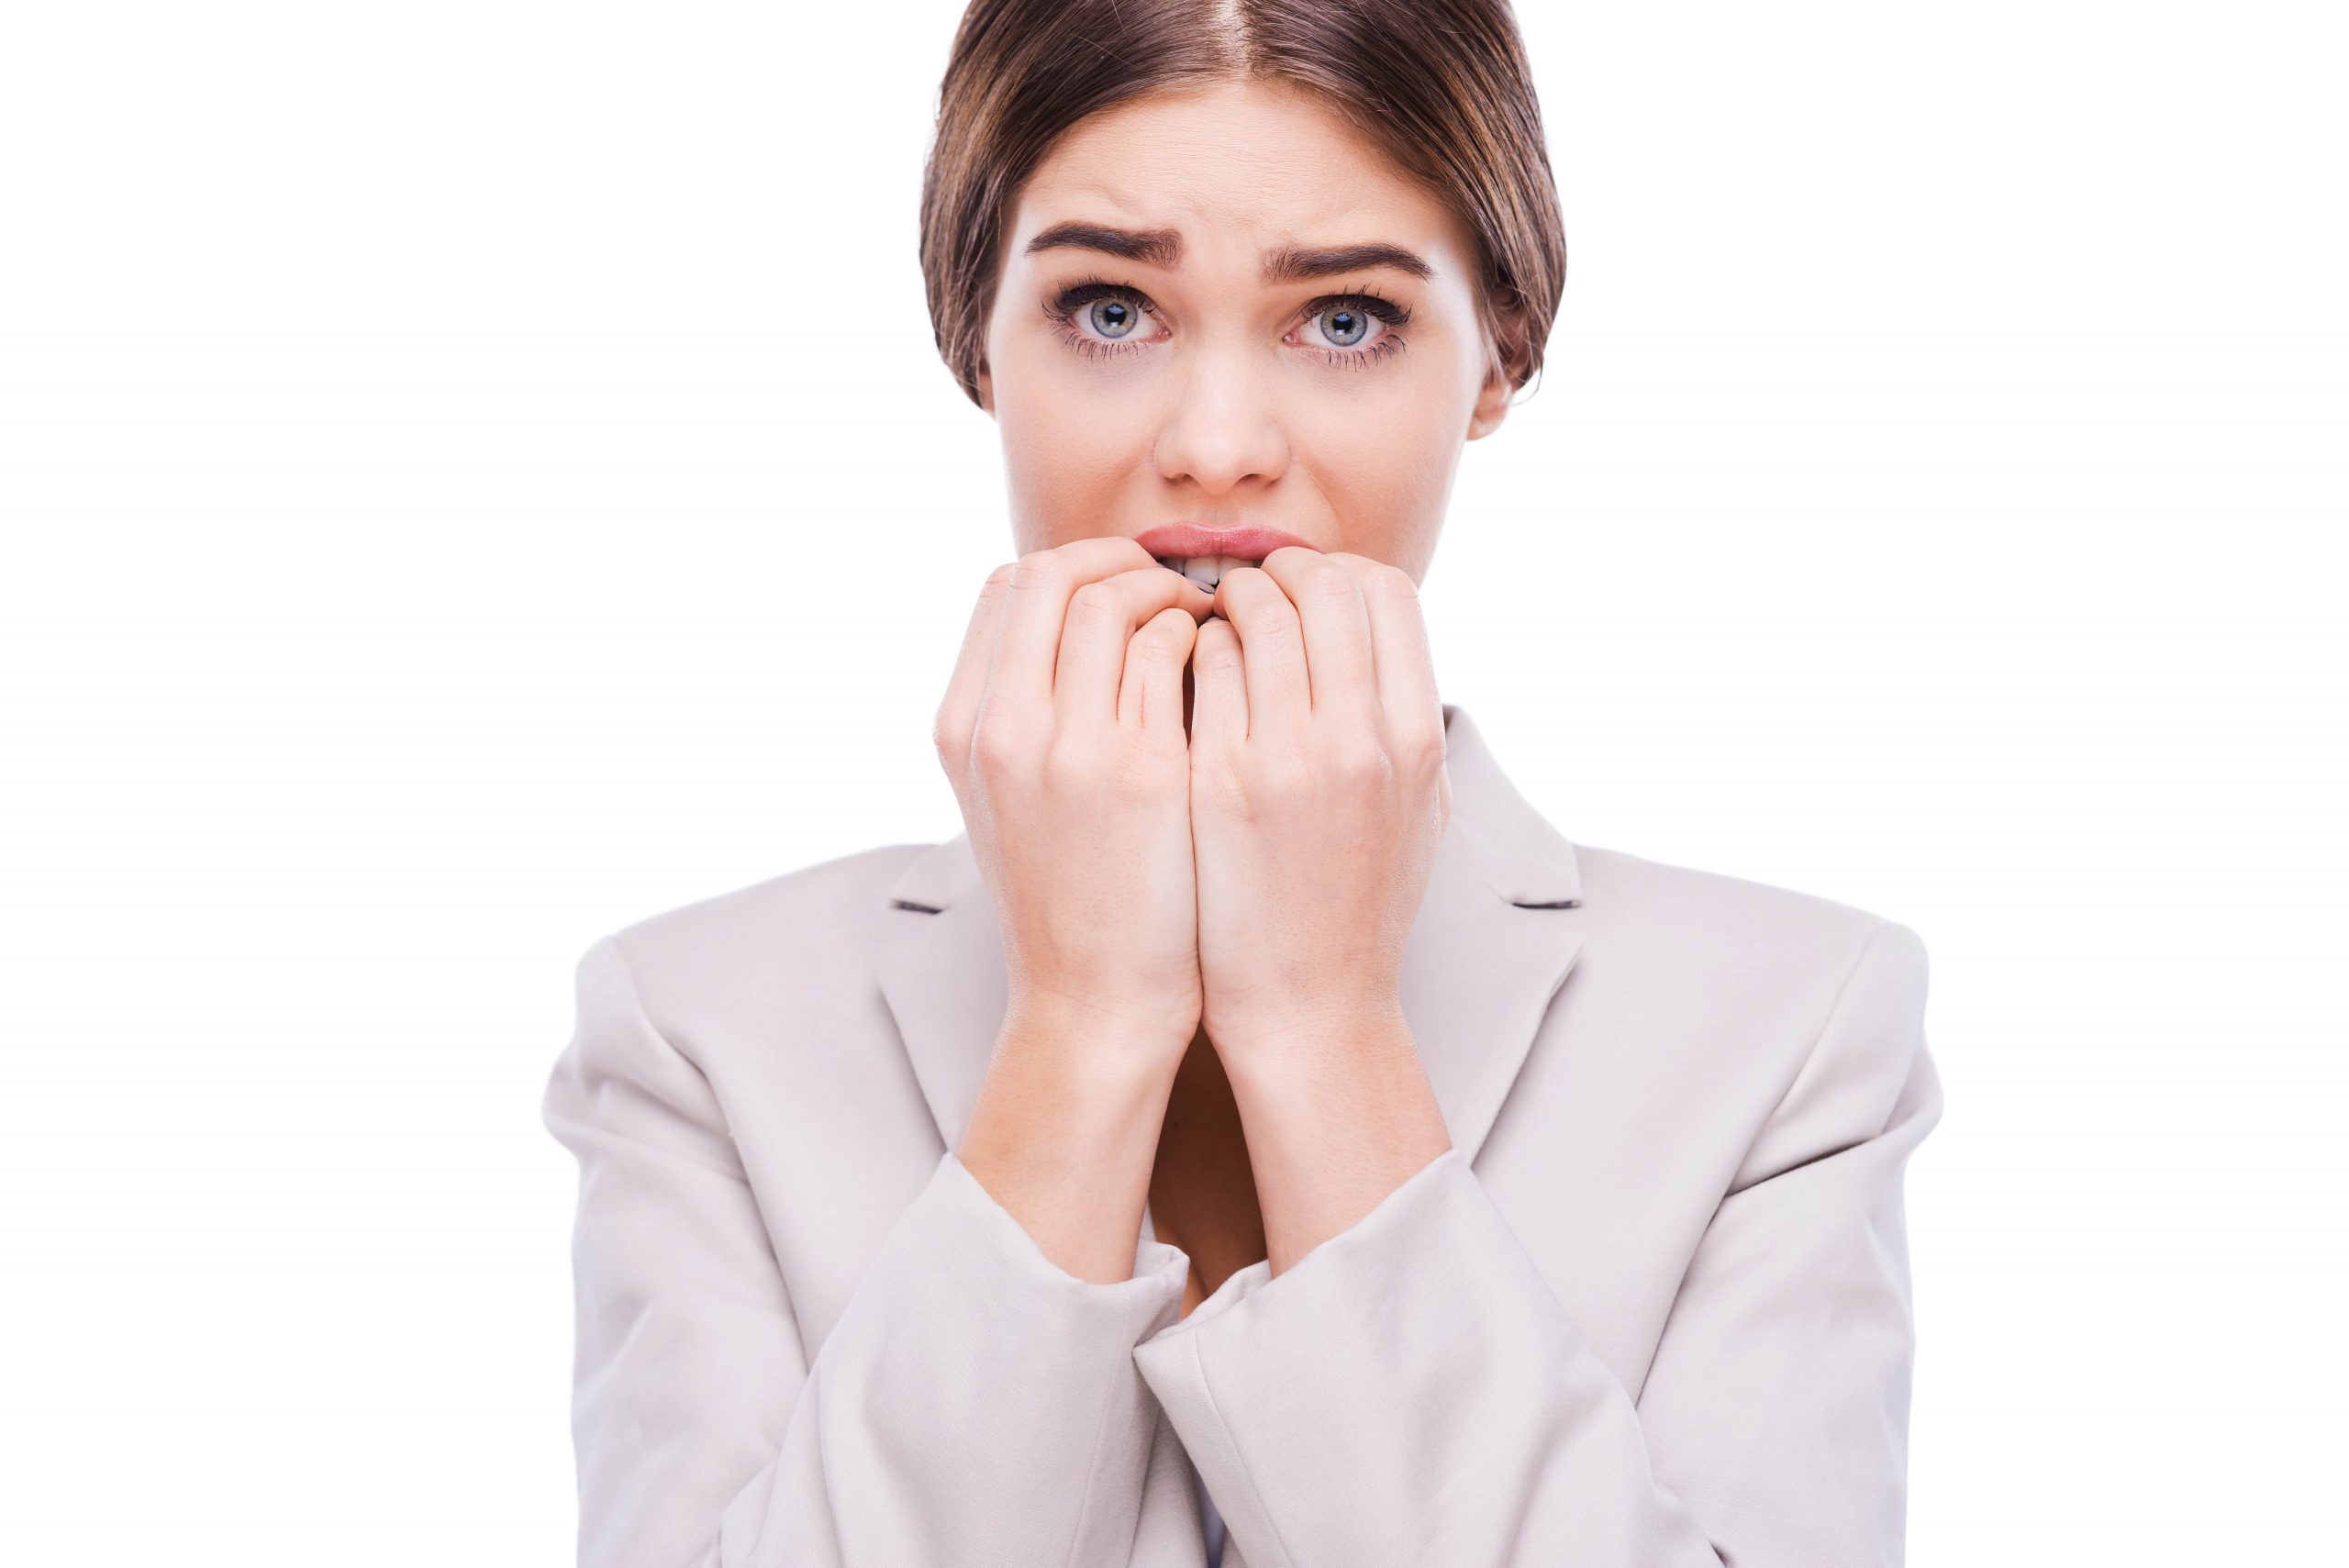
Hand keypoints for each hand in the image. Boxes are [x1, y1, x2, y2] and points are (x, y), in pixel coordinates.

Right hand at [934, 537, 1217, 1068]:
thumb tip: (1087, 623)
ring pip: (1114, 601)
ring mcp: (1066, 746)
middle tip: (1177, 585)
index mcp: (965, 727)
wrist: (1095, 1004)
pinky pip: (1170, 652)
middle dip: (1123, 561)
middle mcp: (1002, 726)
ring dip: (1171, 594)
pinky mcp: (1136, 772)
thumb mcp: (1015, 799)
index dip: (1074, 565)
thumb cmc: (1075, 900)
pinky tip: (1229, 668)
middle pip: (1055, 574)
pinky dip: (1202, 640)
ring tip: (1211, 623)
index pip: (1008, 586)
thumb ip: (1030, 711)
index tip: (1125, 582)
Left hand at [1186, 547, 1451, 1060]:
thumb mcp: (1417, 807)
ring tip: (1211, 622)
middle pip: (1326, 585)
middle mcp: (1361, 740)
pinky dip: (1192, 651)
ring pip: (1258, 615)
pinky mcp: (1219, 785)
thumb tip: (1369, 629)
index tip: (1307, 589)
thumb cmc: (1357, 907)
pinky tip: (1183, 673)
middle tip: (1250, 589)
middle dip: (1281, 571)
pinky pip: (1204, 669)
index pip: (1387, 592)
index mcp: (1415, 739)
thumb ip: (1401, 715)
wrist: (1307, 1007)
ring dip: (1229, 602)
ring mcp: (1288, 761)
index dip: (1340, 572)